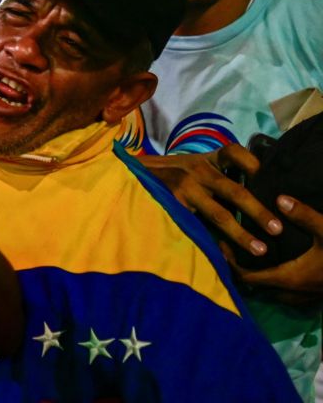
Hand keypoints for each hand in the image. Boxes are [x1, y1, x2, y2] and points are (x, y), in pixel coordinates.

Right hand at [140, 144, 281, 256]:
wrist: (129, 176)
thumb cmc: (165, 176)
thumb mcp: (188, 165)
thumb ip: (212, 174)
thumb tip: (249, 191)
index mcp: (204, 159)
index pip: (235, 153)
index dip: (255, 164)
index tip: (270, 179)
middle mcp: (197, 171)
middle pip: (235, 191)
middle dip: (259, 211)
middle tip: (277, 229)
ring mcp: (184, 189)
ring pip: (219, 214)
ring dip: (241, 233)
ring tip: (259, 249)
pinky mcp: (172, 205)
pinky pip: (198, 226)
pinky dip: (214, 241)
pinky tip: (225, 254)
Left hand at [222, 195, 322, 306]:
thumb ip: (303, 215)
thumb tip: (279, 197)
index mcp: (288, 278)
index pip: (246, 277)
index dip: (229, 263)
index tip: (220, 245)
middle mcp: (291, 293)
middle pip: (254, 287)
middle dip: (238, 270)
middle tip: (229, 247)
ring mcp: (303, 299)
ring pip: (270, 293)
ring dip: (256, 278)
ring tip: (248, 255)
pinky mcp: (314, 298)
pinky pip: (285, 294)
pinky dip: (273, 283)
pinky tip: (275, 265)